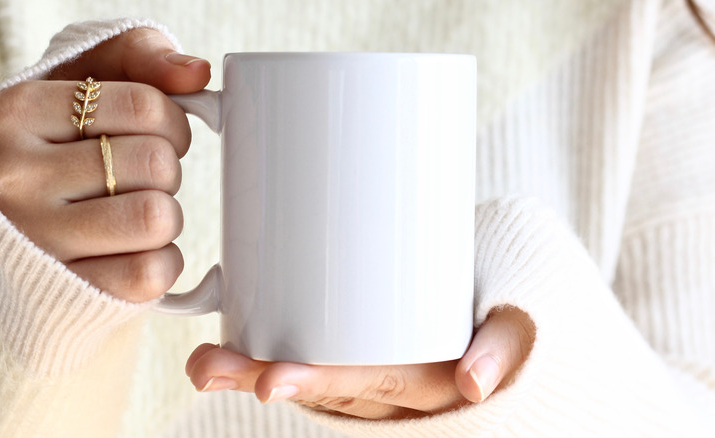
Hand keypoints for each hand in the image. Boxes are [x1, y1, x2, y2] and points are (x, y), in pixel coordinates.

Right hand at [0, 28, 210, 301]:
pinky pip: (151, 272)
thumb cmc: (71, 147)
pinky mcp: (64, 291)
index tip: (157, 135)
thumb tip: (196, 73)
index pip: (145, 106)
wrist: (28, 234)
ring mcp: (35, 239)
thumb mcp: (91, 82)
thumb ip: (143, 56)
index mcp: (19, 112)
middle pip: (156, 163)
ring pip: (156, 217)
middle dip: (167, 172)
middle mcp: (14, 175)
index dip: (173, 123)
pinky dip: (162, 261)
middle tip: (139, 179)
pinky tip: (134, 251)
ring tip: (135, 212)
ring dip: (166, 216)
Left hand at [185, 306, 534, 419]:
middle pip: (320, 386)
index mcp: (426, 377)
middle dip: (261, 378)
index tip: (268, 382)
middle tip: (207, 367)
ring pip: (309, 379)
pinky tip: (229, 343)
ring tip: (202, 361)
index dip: (317, 384)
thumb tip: (474, 385)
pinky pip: (315, 364)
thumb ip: (503, 348)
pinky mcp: (359, 356)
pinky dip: (270, 357)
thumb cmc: (503, 313)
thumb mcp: (516, 325)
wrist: (504, 314)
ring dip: (251, 371)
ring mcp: (372, 374)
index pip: (366, 384)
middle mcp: (391, 385)